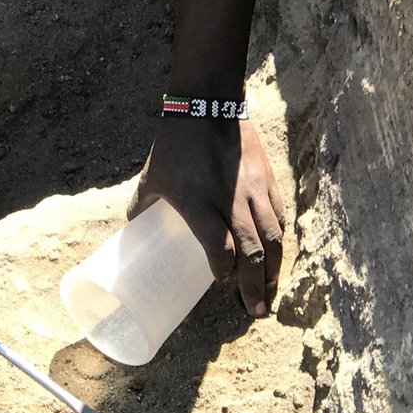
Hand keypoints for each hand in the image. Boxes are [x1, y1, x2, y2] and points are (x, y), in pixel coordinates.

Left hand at [128, 116, 284, 317]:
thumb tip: (133, 227)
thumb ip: (143, 203)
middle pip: (252, 252)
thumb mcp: (153, 175)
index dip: (223, 273)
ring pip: (272, 237)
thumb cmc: (175, 142)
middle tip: (254, 311)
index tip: (220, 284)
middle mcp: (231, 200)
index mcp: (199, 202)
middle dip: (255, 285)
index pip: (220, 249)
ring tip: (270, 291)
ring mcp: (253, 190)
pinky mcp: (268, 180)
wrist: (208, 102)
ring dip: (273, 269)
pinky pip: (278, 216)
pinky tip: (275, 255)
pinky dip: (278, 240)